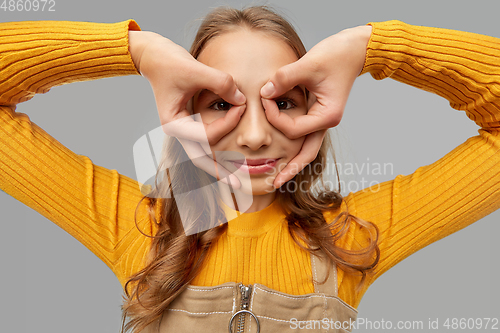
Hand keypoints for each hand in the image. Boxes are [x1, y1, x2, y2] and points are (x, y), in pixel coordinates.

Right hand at [129, 30, 245, 187]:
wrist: (154, 56)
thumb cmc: (169, 63)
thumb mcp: (195, 69)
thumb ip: (220, 83)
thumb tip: (241, 99)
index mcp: (174, 124)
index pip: (206, 134)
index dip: (228, 123)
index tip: (242, 105)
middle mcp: (178, 131)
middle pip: (201, 159)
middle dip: (221, 172)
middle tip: (240, 185)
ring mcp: (183, 129)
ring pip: (202, 155)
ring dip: (220, 167)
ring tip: (238, 180)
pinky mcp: (189, 123)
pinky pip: (205, 142)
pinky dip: (217, 151)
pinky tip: (230, 159)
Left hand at [260, 25, 371, 187]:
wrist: (355, 50)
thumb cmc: (335, 55)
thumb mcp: (308, 64)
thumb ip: (284, 78)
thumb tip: (264, 92)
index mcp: (327, 115)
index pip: (293, 128)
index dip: (273, 116)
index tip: (263, 96)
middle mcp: (327, 122)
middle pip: (307, 154)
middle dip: (290, 169)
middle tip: (273, 184)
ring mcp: (324, 120)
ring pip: (307, 148)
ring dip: (293, 163)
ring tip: (277, 177)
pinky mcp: (319, 114)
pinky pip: (305, 135)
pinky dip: (294, 145)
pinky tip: (283, 153)